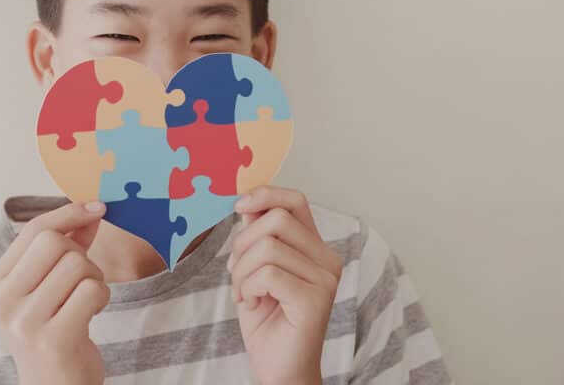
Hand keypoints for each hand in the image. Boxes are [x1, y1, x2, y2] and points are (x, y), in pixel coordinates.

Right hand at [0, 201, 109, 384]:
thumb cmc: (55, 328)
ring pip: (78, 265)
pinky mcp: (53, 340)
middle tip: (82, 280)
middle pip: (55, 243)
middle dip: (81, 255)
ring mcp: (25, 322)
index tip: (96, 208)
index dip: (68, 214)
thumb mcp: (50, 284)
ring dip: (95, 279)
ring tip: (85, 300)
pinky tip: (92, 314)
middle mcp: (3, 301)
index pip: (34, 229)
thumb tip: (91, 209)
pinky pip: (92, 291)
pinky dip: (102, 297)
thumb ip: (68, 244)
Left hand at [227, 186, 343, 384]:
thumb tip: (247, 204)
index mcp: (315, 248)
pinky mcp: (315, 300)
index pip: (295, 201)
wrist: (278, 368)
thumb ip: (255, 237)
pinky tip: (252, 303)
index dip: (265, 194)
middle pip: (277, 219)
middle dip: (243, 242)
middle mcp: (327, 260)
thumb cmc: (267, 320)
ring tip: (244, 292)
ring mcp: (325, 280)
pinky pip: (268, 274)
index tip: (239, 206)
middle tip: (236, 271)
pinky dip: (248, 287)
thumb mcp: (254, 270)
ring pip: (268, 247)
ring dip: (242, 271)